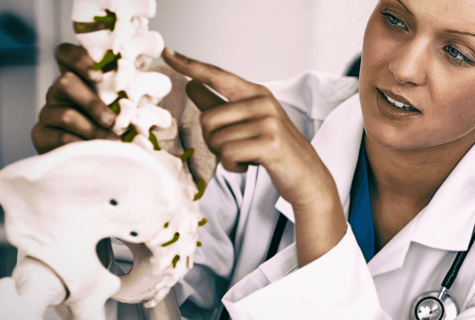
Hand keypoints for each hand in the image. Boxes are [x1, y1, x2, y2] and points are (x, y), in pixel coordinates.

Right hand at [32, 43, 120, 153]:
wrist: (92, 157)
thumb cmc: (112, 126)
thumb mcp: (122, 105)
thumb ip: (129, 92)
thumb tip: (155, 77)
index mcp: (78, 77)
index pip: (66, 54)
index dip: (79, 59)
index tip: (98, 75)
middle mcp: (59, 91)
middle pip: (65, 81)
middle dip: (92, 102)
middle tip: (111, 120)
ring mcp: (48, 111)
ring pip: (65, 114)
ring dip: (92, 129)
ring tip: (111, 140)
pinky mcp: (41, 133)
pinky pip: (59, 137)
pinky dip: (81, 145)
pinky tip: (94, 150)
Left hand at [162, 48, 344, 264]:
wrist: (308, 178)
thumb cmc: (275, 150)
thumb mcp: (249, 123)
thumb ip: (220, 104)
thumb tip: (191, 85)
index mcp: (257, 94)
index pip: (217, 75)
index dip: (189, 65)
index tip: (167, 52)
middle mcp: (263, 102)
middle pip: (207, 119)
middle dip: (213, 142)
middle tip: (235, 150)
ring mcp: (268, 122)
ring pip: (216, 140)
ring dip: (224, 157)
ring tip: (246, 157)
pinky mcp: (269, 143)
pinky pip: (228, 154)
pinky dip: (233, 166)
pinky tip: (248, 166)